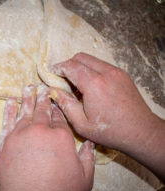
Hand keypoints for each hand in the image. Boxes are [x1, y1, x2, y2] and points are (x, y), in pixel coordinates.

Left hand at [0, 85, 94, 190]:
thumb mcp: (84, 178)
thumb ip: (87, 157)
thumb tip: (89, 143)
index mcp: (61, 137)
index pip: (59, 118)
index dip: (58, 109)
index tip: (56, 101)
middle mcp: (40, 131)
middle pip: (42, 111)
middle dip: (44, 99)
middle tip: (43, 88)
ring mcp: (20, 136)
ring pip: (25, 111)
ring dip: (27, 98)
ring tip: (28, 87)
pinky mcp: (5, 144)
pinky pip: (6, 121)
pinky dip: (9, 109)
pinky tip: (11, 100)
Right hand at [49, 52, 164, 181]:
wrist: (141, 132)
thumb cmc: (110, 131)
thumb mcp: (82, 124)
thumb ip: (65, 104)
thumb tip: (53, 92)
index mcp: (94, 84)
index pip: (70, 66)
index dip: (58, 68)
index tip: (50, 72)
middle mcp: (106, 73)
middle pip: (80, 57)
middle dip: (68, 65)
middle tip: (62, 79)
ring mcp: (116, 72)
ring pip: (91, 60)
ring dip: (80, 67)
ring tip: (76, 85)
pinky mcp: (122, 74)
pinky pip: (101, 65)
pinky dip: (91, 70)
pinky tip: (90, 87)